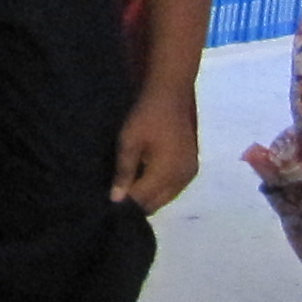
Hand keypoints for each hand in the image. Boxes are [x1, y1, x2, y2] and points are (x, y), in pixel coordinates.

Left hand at [112, 85, 201, 213]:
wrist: (171, 96)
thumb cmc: (146, 116)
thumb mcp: (128, 142)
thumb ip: (123, 172)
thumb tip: (116, 200)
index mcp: (166, 174)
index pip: (143, 201)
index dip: (125, 205)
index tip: (109, 204)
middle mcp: (182, 179)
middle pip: (157, 203)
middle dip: (138, 204)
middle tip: (117, 196)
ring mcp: (189, 174)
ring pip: (166, 197)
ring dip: (149, 197)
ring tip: (128, 189)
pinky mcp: (192, 167)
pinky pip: (174, 188)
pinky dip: (160, 189)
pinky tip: (145, 181)